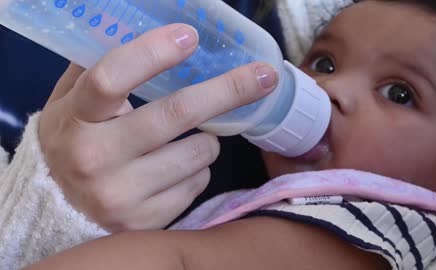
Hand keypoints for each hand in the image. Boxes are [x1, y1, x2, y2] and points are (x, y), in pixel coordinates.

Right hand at [38, 23, 277, 231]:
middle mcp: (95, 158)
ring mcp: (121, 194)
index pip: (111, 78)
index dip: (152, 53)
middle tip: (265, 75)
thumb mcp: (71, 102)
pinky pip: (198, 183)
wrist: (59, 207)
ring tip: (186, 139)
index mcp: (75, 118)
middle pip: (176, 114)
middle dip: (228, 90)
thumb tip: (150, 34)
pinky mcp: (145, 220)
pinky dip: (197, 169)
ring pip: (200, 152)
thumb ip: (100, 68)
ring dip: (208, 139)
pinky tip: (173, 170)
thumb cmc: (74, 142)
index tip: (190, 36)